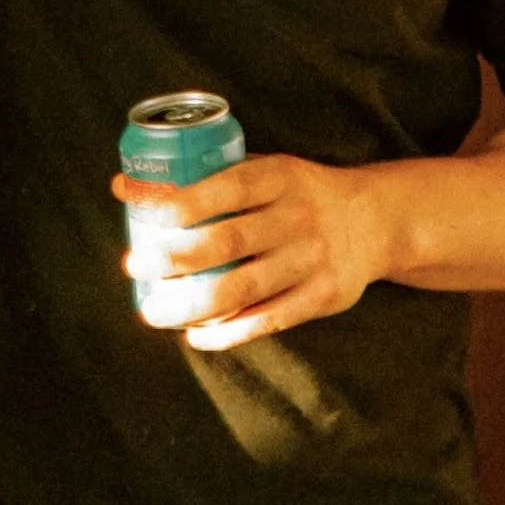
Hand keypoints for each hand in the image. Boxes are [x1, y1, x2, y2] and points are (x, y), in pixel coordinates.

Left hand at [115, 153, 397, 352]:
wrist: (377, 220)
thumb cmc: (302, 194)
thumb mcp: (272, 169)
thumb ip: (216, 179)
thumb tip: (127, 187)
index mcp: (279, 177)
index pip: (219, 188)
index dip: (173, 200)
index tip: (132, 205)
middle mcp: (296, 217)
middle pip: (224, 243)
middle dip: (170, 257)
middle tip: (133, 265)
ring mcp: (311, 260)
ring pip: (240, 290)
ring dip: (189, 305)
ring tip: (153, 312)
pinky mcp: (322, 297)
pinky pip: (266, 321)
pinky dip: (226, 333)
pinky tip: (195, 335)